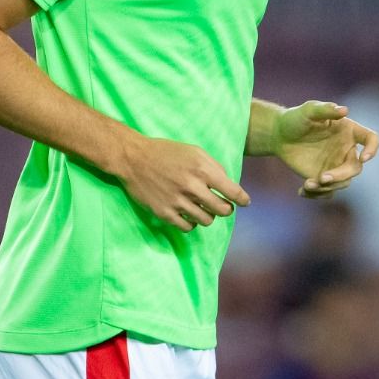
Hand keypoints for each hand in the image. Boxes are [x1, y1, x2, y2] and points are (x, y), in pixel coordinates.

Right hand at [115, 136, 250, 231]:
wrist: (133, 158)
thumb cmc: (166, 152)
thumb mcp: (194, 151)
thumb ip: (214, 166)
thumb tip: (229, 184)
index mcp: (202, 169)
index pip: (232, 191)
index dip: (242, 199)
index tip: (245, 202)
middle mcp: (192, 186)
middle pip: (222, 210)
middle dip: (226, 209)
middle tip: (222, 206)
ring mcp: (177, 201)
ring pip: (207, 221)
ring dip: (208, 216)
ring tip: (202, 208)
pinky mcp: (164, 212)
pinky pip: (188, 227)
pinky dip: (192, 223)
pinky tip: (188, 214)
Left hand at [273, 101, 378, 197]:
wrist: (279, 134)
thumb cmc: (296, 118)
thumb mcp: (309, 110)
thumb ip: (326, 109)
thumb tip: (345, 110)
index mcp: (349, 132)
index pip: (371, 139)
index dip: (373, 148)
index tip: (364, 157)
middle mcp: (347, 150)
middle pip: (355, 168)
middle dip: (340, 175)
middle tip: (322, 178)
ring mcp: (336, 165)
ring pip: (342, 183)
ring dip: (327, 187)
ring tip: (307, 185)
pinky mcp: (324, 177)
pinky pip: (327, 192)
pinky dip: (316, 195)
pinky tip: (302, 191)